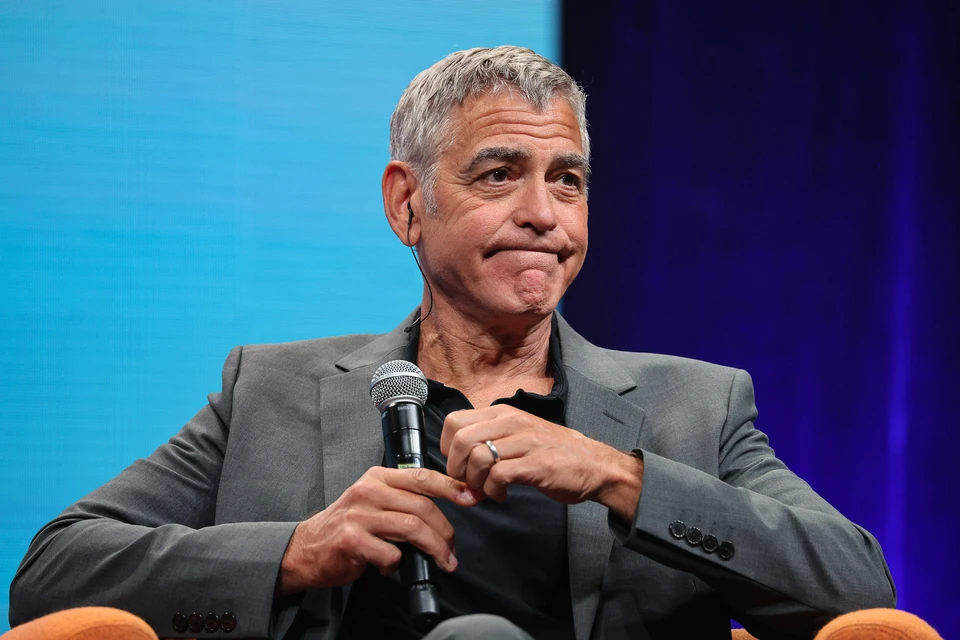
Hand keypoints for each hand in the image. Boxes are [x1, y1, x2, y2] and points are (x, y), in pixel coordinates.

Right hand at [276, 467, 480, 594]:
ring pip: (412, 529)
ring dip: (434, 549)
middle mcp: (368, 491)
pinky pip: (391, 554)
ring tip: (442, 562)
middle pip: (422, 507)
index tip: (471, 497)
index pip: (422, 477)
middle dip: (445, 532)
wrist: (307, 548)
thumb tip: (443, 513)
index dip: (451, 487)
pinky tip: (389, 568)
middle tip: (452, 550)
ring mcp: (359, 516)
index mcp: (377, 477)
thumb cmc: (348, 526)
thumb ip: (402, 499)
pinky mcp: (352, 541)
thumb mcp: (374, 501)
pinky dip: (397, 565)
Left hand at [440, 405, 643, 519]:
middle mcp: (511, 422)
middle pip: (460, 440)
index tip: (458, 464)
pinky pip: (497, 476)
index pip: (454, 420)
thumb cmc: (553, 452)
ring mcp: (524, 441)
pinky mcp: (534, 463)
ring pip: (477, 457)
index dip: (447, 447)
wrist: (594, 465)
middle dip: (456, 468)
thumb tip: (457, 462)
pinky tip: (501, 495)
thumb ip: (489, 441)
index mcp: (503, 413)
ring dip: (475, 482)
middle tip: (468, 482)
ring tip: (487, 490)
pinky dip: (492, 491)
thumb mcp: (517, 434)